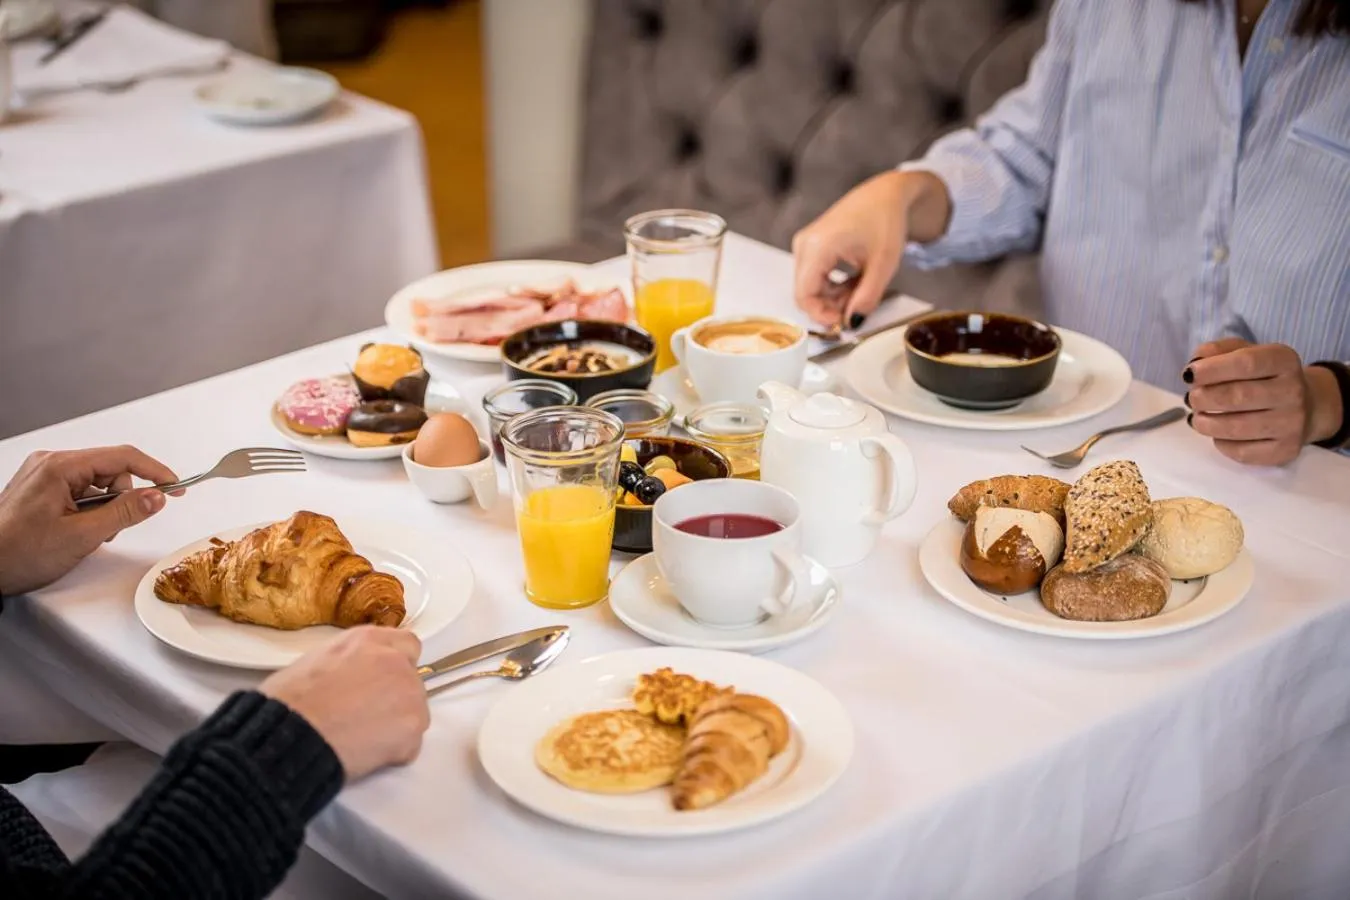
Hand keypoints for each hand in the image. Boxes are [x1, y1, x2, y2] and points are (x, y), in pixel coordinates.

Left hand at [0, 447, 177, 595]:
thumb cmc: (17, 553)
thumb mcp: (81, 536)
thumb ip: (124, 513)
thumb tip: (157, 497)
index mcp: (60, 467)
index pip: (122, 457)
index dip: (155, 472)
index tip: (176, 487)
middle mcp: (51, 463)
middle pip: (111, 470)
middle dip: (121, 499)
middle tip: (110, 528)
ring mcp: (44, 475)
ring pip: (97, 483)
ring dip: (104, 509)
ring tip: (87, 534)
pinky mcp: (41, 489)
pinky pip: (80, 491)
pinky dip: (88, 511)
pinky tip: (75, 531)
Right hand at [261, 626, 428, 781]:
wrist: (289, 734)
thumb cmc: (289, 702)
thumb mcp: (317, 660)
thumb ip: (350, 662)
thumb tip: (353, 676)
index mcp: (369, 640)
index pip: (406, 645)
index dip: (396, 666)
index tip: (382, 683)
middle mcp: (395, 660)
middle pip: (412, 680)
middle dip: (395, 698)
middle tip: (367, 717)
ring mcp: (409, 691)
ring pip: (415, 711)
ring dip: (396, 725)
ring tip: (361, 739)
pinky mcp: (413, 724)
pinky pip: (411, 743)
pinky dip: (394, 752)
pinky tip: (366, 755)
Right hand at [791, 170, 949, 326]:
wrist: (886, 195)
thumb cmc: (885, 220)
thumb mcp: (883, 266)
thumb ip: (867, 298)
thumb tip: (852, 323)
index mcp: (818, 246)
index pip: (804, 295)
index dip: (822, 315)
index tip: (844, 323)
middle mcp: (805, 244)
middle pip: (806, 292)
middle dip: (830, 307)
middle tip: (858, 307)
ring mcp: (805, 244)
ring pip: (810, 286)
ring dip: (833, 297)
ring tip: (861, 290)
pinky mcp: (810, 245)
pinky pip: (814, 277)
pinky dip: (832, 286)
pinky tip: (853, 282)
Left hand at [1185, 339, 1343, 464]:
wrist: (1304, 407)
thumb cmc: (1261, 377)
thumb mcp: (1243, 352)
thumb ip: (1216, 352)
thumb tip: (1193, 368)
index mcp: (1283, 360)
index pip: (1246, 363)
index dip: (1212, 370)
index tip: (1189, 375)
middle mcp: (1293, 391)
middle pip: (1238, 396)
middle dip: (1204, 398)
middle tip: (1193, 398)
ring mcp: (1292, 423)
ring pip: (1237, 428)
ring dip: (1206, 423)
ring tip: (1198, 416)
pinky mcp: (1285, 450)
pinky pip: (1242, 452)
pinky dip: (1221, 443)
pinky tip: (1218, 434)